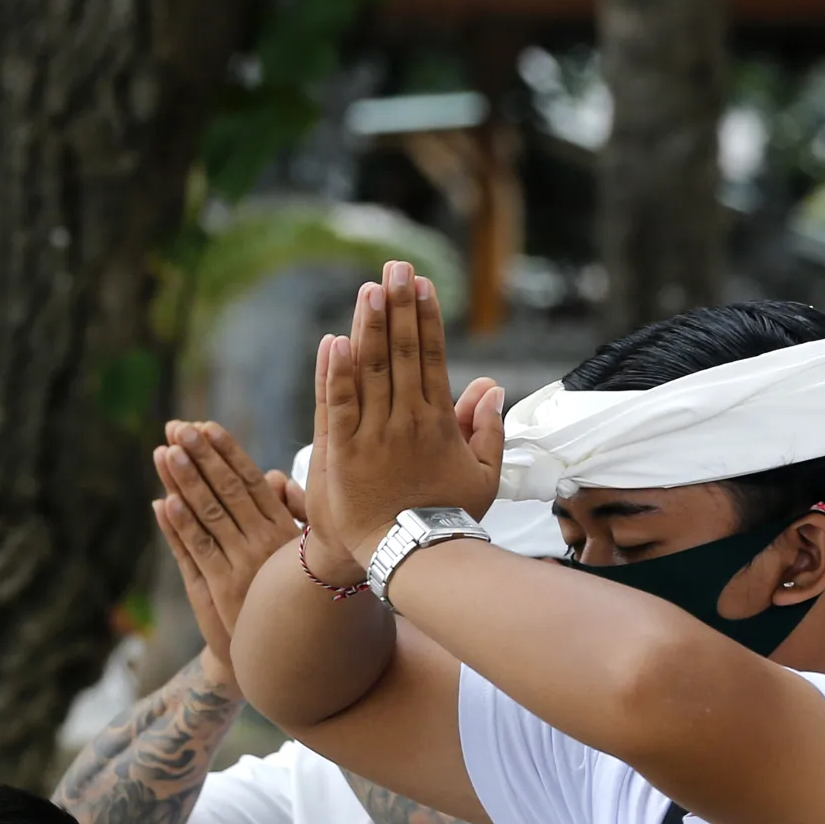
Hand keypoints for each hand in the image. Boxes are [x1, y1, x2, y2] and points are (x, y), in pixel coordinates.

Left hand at [152, 420, 300, 685]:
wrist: (283, 652)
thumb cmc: (290, 592)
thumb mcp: (297, 547)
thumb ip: (286, 511)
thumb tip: (276, 476)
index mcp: (283, 527)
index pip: (251, 480)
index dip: (226, 452)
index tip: (205, 426)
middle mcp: (263, 541)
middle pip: (227, 489)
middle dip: (201, 457)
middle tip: (177, 427)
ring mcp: (240, 564)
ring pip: (209, 515)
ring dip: (185, 482)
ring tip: (164, 453)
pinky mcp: (219, 588)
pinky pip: (197, 551)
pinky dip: (179, 527)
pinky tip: (164, 502)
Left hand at [309, 261, 503, 567]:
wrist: (415, 556)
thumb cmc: (448, 520)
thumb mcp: (483, 476)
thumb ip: (487, 429)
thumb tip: (490, 386)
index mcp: (438, 420)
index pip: (430, 356)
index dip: (424, 318)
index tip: (420, 286)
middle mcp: (406, 419)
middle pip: (400, 352)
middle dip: (397, 306)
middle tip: (394, 267)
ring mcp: (374, 435)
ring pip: (371, 370)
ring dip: (369, 327)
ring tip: (369, 288)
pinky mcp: (343, 453)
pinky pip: (338, 406)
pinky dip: (337, 374)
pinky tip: (334, 342)